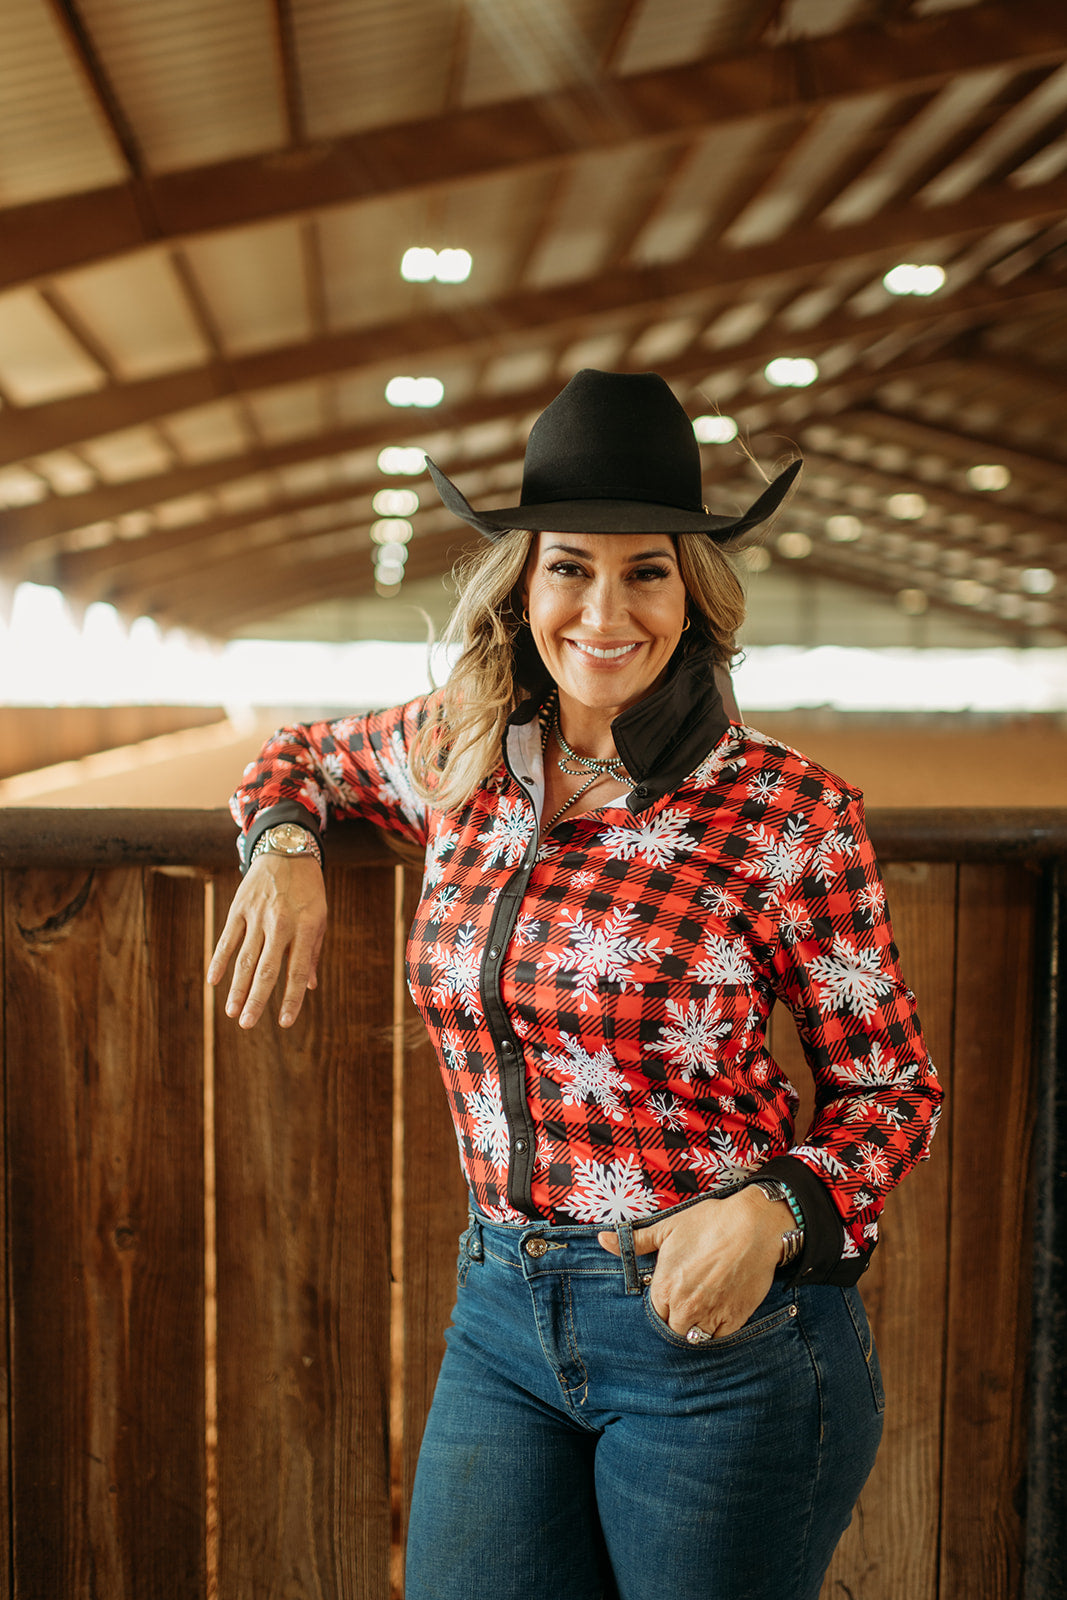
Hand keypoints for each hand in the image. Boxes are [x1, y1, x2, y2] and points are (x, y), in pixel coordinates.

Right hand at [207, 854, 326, 1029]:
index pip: (298, 970)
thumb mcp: (319, 917)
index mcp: (305, 927)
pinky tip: (214, 981)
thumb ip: (312, 952)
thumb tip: (310, 986)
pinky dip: (219, 961)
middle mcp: (281, 923)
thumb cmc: (308, 890)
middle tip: (246, 1024)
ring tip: (231, 1012)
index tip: (285, 1023)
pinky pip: (228, 939)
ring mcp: (257, 915)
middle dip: (256, 999)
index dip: (292, 999)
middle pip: (266, 969)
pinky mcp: (239, 907)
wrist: (287, 849)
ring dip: (236, 987)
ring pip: (244, 958)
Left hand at [597, 1187, 791, 1338]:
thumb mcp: (667, 1228)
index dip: (662, 1302)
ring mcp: (711, 1314)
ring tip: (704, 1304)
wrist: (753, 1225)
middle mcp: (685, 1306)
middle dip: (677, 1316)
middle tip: (689, 1296)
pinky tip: (720, 1309)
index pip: (654, 1312)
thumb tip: (601, 1240)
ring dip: (695, 1325)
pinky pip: (719, 1337)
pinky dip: (717, 1328)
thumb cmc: (709, 1222)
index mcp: (665, 1287)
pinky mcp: (735, 1319)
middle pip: (673, 1327)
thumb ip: (634, 1241)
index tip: (672, 1290)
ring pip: (694, 1336)